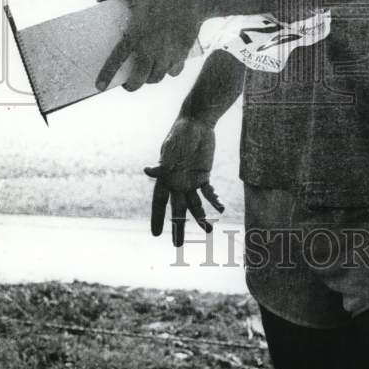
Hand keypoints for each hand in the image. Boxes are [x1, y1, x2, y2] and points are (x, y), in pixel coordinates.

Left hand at [95, 0, 202, 91]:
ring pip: (156, 78)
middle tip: (127, 83)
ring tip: (145, 73)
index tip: (99, 86)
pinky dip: (168, 72)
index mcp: (136, 35)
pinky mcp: (182, 54)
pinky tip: (165, 67)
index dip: (106, 75)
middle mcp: (151, 49)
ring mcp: (168, 54)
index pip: (116, 60)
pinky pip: (174, 72)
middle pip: (138, 80)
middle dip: (131, 85)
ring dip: (149, 79)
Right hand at [144, 116, 224, 245]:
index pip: (159, 203)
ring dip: (202, 217)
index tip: (155, 234)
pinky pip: (209, 192)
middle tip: (178, 245)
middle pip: (177, 209)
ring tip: (209, 230)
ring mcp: (190, 181)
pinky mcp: (203, 176)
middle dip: (178, 227)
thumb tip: (147, 171)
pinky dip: (214, 200)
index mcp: (165, 178)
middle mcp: (177, 183)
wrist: (197, 123)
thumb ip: (162, 163)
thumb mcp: (170, 148)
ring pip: (195, 205)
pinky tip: (221, 208)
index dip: (156, 218)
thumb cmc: (179, 134)